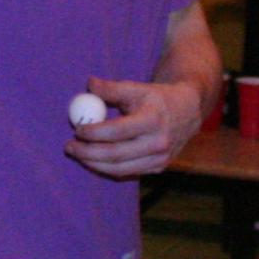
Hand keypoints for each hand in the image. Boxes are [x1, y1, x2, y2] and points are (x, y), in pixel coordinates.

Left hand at [64, 76, 206, 179]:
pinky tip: (94, 160)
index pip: (117, 131)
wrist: (188, 111)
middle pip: (116, 155)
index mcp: (153, 120)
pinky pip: (127, 173)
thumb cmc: (156, 98)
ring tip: (77, 153)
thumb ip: (111, 88)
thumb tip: (89, 85)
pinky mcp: (158, 168)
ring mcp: (160, 159)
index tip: (77, 129)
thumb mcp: (136, 88)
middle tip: (69, 146)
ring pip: (119, 169)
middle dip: (88, 153)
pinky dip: (108, 168)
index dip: (94, 133)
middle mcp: (158, 143)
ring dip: (94, 164)